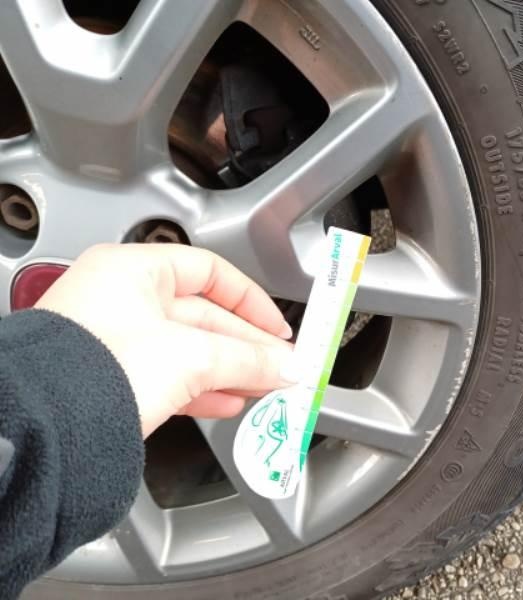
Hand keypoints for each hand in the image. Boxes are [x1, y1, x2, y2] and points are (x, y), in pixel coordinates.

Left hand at [35, 243, 293, 437]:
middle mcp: (118, 298)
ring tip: (262, 386)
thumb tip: (285, 367)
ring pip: (187, 349)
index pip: (210, 272)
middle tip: (280, 366)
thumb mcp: (193, 357)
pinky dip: (202, 388)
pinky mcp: (110, 377)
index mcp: (132, 271)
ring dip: (230, 369)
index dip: (252, 301)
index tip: (278, 329)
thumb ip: (248, 359)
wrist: (41, 432)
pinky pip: (169, 375)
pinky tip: (227, 401)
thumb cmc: (96, 372)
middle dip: (247, 345)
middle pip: (203, 315)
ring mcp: (112, 339)